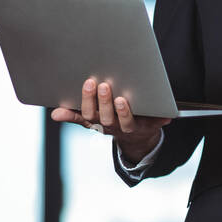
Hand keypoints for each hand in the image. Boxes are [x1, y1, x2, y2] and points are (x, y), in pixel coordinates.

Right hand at [50, 76, 171, 162]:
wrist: (138, 138)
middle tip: (104, 85)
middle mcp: (115, 126)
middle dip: (104, 102)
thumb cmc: (111, 120)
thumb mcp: (92, 119)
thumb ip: (74, 115)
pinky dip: (161, 120)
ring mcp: (133, 127)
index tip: (89, 82)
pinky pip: (156, 124)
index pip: (89, 114)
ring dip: (124, 112)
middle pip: (106, 118)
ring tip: (122, 99)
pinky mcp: (151, 127)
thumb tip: (55, 114)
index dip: (88, 100)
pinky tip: (166, 115)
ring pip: (127, 123)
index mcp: (99, 122)